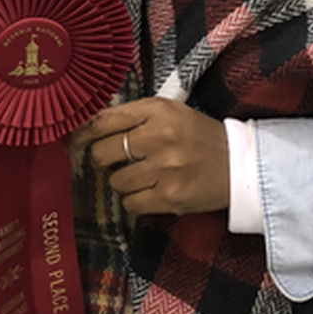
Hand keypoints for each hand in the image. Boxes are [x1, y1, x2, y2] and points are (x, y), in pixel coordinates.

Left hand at [75, 98, 229, 215]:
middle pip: (103, 152)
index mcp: (158, 110)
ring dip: (122, 181)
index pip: (104, 120)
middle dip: (102, 159)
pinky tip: (151, 191)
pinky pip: (131, 203)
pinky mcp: (170, 197)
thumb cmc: (199, 136)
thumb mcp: (170, 113)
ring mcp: (165, 169)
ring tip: (142, 176)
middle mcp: (159, 136)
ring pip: (116, 181)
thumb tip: (88, 128)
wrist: (240, 165)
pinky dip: (135, 199)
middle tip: (112, 160)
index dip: (81, 133)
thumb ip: (133, 116)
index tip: (72, 141)